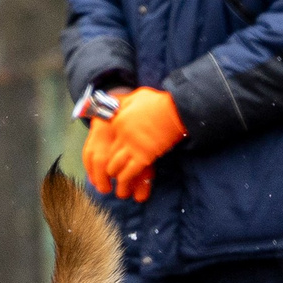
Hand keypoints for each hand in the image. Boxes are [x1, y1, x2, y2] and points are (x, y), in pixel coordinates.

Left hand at [84, 87, 185, 202]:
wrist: (176, 110)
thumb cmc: (159, 101)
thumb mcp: (136, 96)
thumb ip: (124, 102)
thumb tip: (116, 103)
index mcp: (118, 120)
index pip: (106, 138)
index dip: (109, 149)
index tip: (111, 156)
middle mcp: (121, 135)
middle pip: (108, 155)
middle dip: (109, 167)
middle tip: (111, 175)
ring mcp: (132, 146)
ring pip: (116, 166)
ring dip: (116, 176)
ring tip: (118, 184)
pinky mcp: (144, 156)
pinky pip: (130, 172)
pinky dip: (126, 180)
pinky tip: (126, 186)